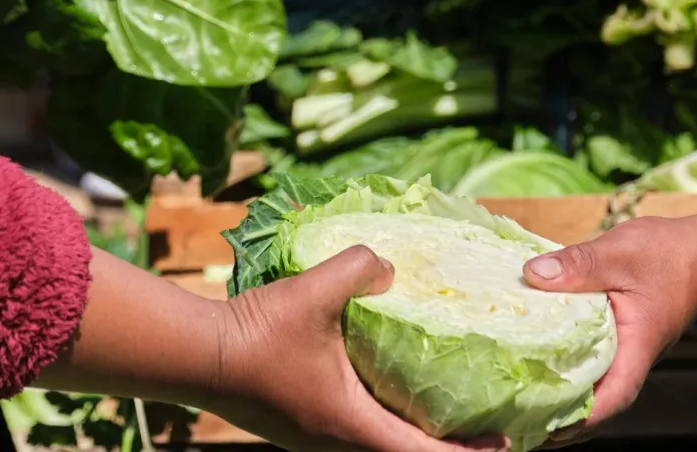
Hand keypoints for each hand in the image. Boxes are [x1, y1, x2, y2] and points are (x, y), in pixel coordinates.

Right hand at [214, 245, 509, 451]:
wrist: (192, 353)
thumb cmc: (255, 333)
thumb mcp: (315, 290)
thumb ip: (360, 267)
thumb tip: (388, 264)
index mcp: (349, 425)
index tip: (505, 441)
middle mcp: (333, 441)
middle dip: (444, 444)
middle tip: (481, 423)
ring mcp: (312, 436)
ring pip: (373, 442)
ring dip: (408, 430)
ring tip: (438, 404)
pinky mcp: (295, 422)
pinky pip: (350, 427)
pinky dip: (378, 415)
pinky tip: (380, 381)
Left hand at [520, 218, 696, 446]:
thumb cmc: (669, 254)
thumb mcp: (620, 252)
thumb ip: (579, 264)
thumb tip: (533, 275)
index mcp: (638, 345)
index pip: (615, 394)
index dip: (583, 417)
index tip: (550, 429)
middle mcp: (632, 357)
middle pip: (599, 400)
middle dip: (563, 418)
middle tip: (521, 421)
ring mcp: (625, 350)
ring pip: (594, 383)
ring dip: (562, 396)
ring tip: (522, 403)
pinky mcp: (617, 338)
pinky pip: (590, 361)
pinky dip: (566, 368)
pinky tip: (537, 361)